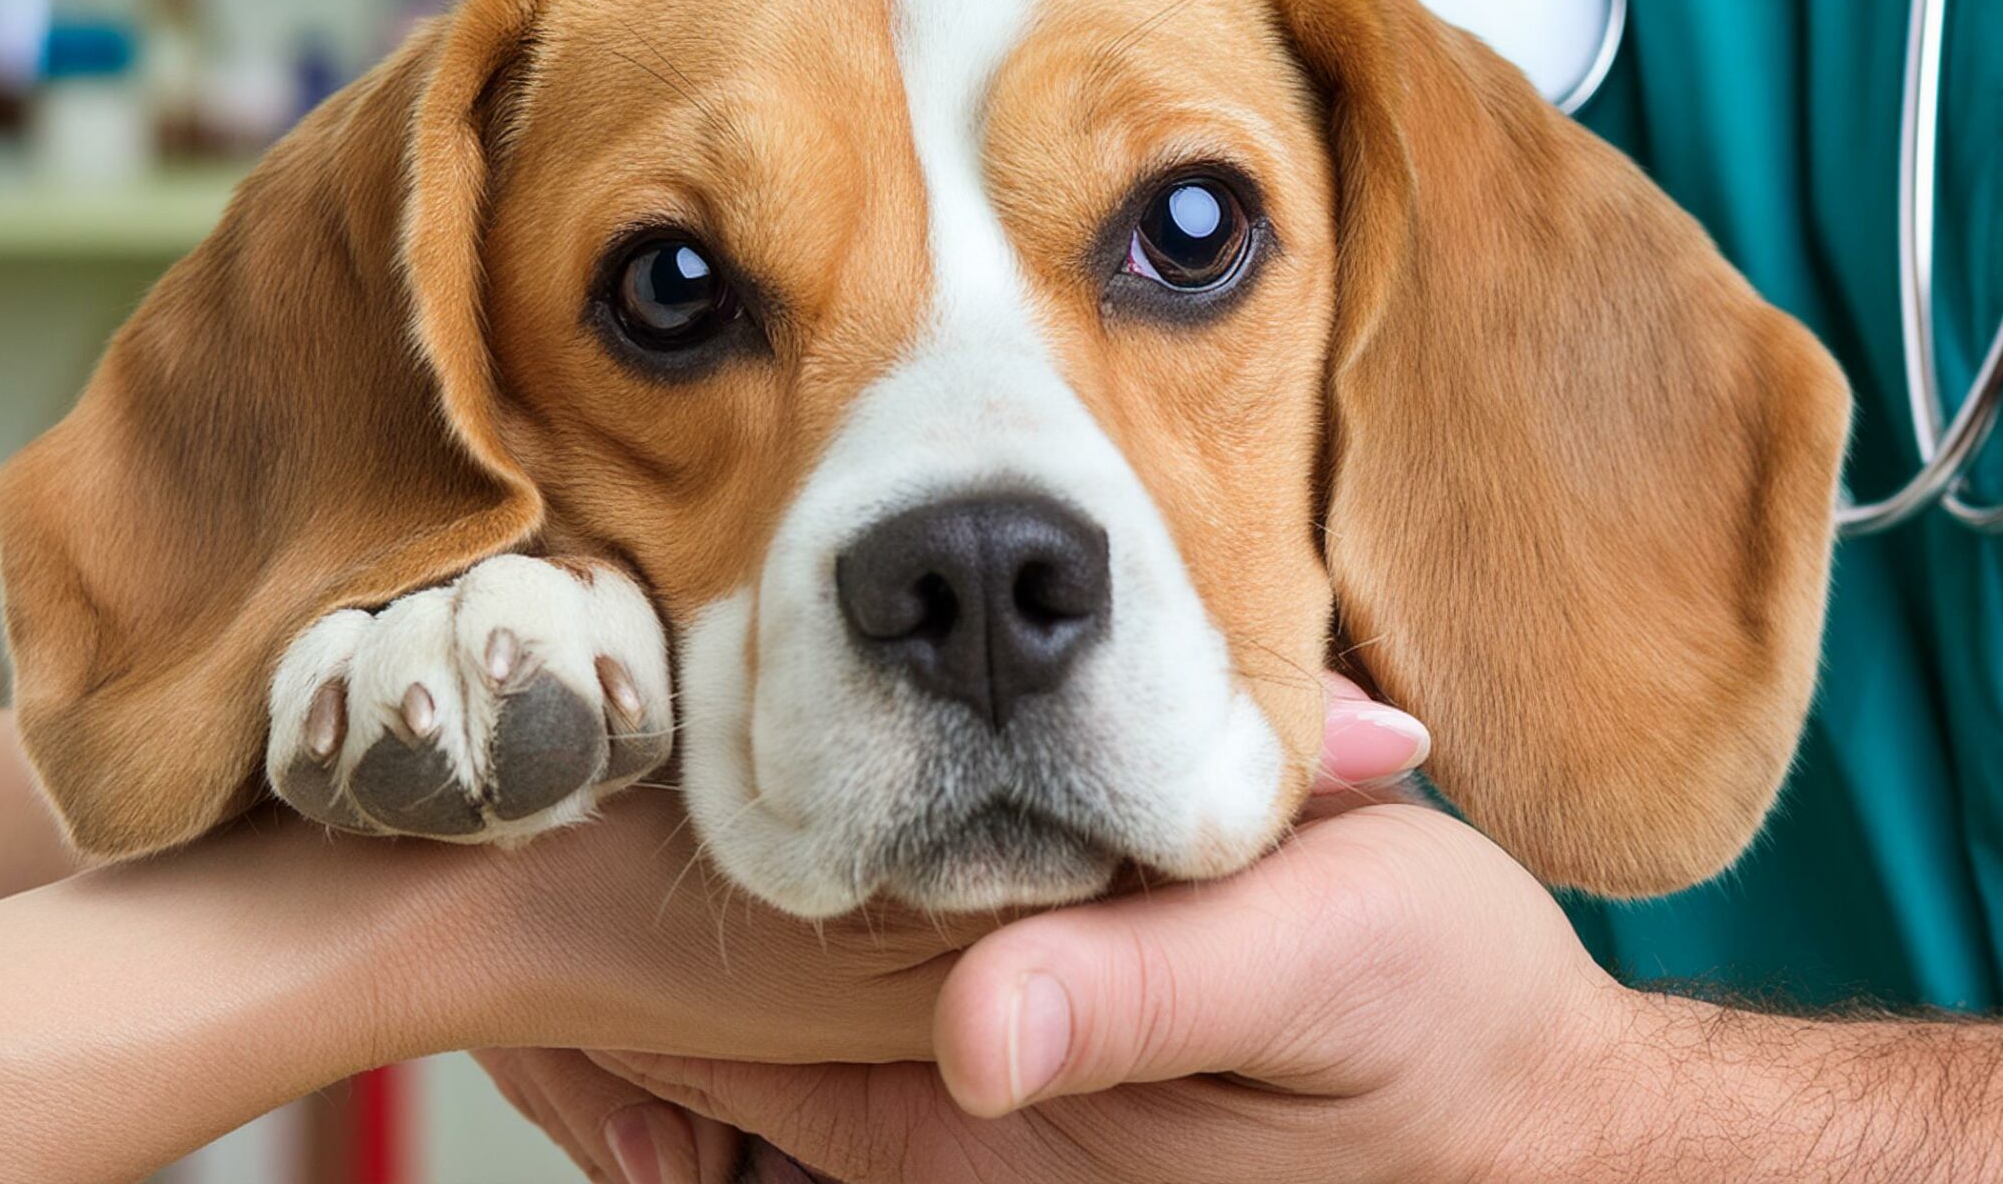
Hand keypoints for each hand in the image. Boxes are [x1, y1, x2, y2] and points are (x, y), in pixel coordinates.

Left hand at [480, 679, 1496, 1183]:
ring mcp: (989, 1132)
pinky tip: (719, 959)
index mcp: (989, 1096)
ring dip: (654, 1018)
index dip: (600, 969)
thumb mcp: (1318, 976)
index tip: (485, 869)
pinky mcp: (1037, 1107)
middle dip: (590, 988)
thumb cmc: (1446, 1033)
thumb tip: (971, 1039)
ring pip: (763, 1091)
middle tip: (462, 869)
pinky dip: (752, 1045)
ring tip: (528, 909)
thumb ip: (1138, 997)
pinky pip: (847, 1091)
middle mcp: (958, 1131)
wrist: (1539, 1134)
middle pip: (714, 1075)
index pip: (734, 1044)